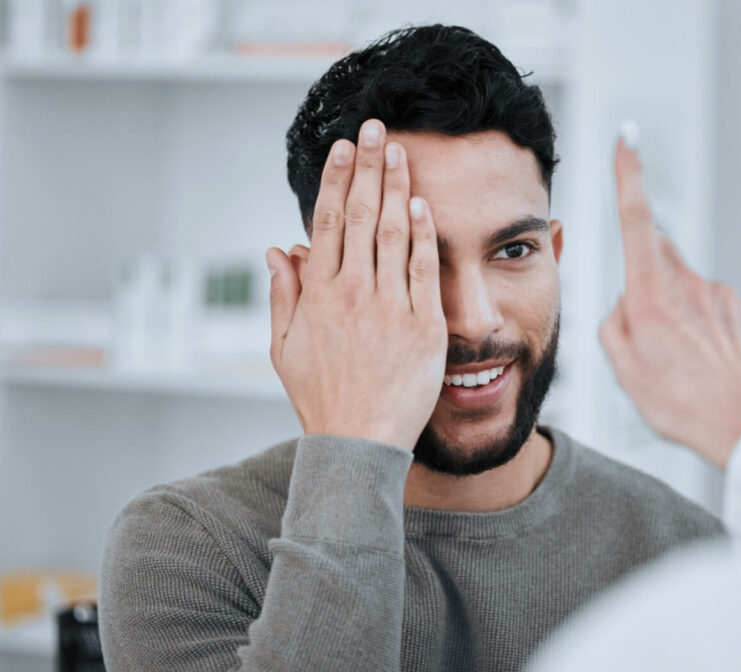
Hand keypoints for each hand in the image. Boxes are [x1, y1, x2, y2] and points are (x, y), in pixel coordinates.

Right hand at [265, 120, 446, 450]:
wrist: (358, 441)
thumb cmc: (321, 397)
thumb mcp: (284, 348)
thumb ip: (284, 294)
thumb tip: (279, 248)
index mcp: (319, 294)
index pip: (329, 220)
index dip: (338, 179)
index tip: (345, 147)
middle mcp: (354, 292)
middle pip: (364, 215)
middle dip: (369, 166)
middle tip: (376, 128)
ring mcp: (391, 307)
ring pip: (395, 233)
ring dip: (397, 186)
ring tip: (400, 151)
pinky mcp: (424, 326)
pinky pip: (426, 270)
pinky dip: (425, 234)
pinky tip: (423, 203)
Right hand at [599, 138, 740, 468]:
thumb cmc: (680, 404)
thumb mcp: (622, 369)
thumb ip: (613, 324)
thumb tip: (624, 302)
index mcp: (652, 295)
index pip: (637, 220)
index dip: (629, 175)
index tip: (627, 139)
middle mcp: (690, 285)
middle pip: (659, 255)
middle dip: (646, 275)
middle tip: (647, 325)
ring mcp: (724, 295)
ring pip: (687, 286)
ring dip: (678, 310)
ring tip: (683, 360)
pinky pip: (715, 306)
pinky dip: (705, 325)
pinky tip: (708, 360)